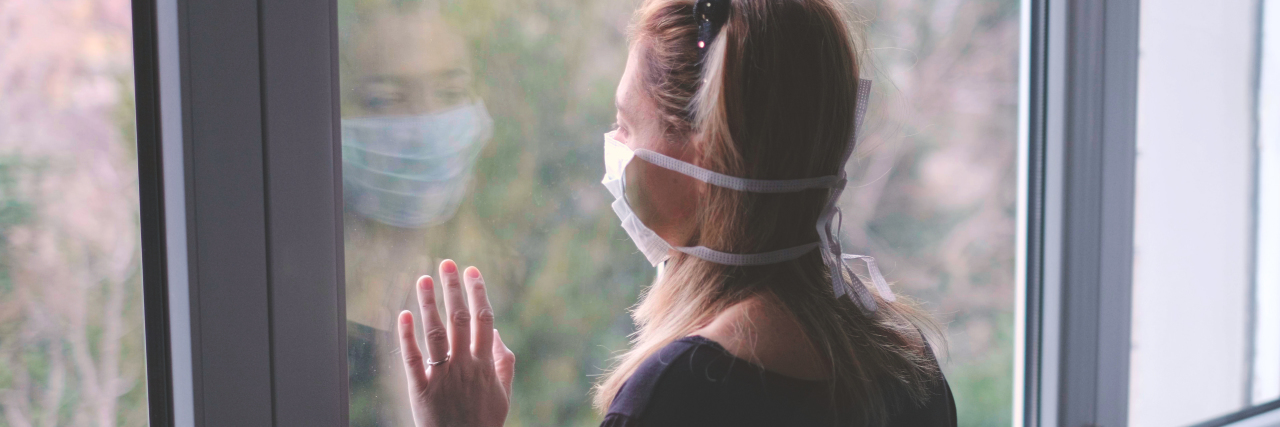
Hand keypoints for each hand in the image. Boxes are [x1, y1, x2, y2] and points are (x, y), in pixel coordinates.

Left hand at [398, 260, 514, 426]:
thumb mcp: (503, 394)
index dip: (478, 292)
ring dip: (428, 303)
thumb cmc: (483, 422)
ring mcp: (442, 377)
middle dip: (453, 288)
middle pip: (459, 319)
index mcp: (485, 365)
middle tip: (447, 263)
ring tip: (423, 279)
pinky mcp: (421, 390)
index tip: (471, 271)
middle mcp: (464, 366)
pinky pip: (413, 359)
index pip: (483, 319)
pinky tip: (403, 314)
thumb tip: (496, 331)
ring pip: (435, 333)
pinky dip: (407, 336)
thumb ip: (504, 362)